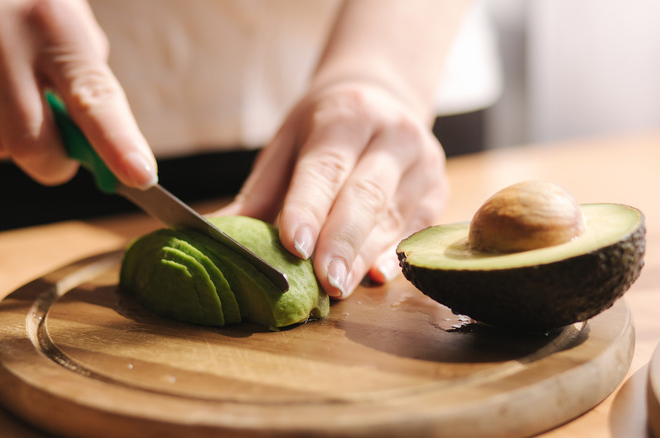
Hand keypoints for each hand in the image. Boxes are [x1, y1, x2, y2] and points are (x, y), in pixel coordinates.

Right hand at [0, 0, 155, 187]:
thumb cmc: (39, 7)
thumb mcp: (74, 29)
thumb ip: (88, 86)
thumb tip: (102, 151)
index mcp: (53, 27)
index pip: (92, 101)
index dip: (118, 145)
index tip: (141, 176)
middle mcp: (3, 44)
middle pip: (31, 144)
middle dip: (56, 164)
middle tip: (67, 154)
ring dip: (22, 141)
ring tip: (24, 98)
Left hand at [215, 81, 448, 297]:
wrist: (383, 98)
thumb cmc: (326, 127)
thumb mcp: (288, 142)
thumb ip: (262, 192)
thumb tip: (220, 237)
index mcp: (347, 116)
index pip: (326, 166)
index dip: (309, 207)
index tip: (293, 245)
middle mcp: (392, 134)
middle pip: (366, 195)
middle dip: (342, 242)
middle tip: (323, 282)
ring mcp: (423, 162)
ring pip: (393, 216)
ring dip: (364, 256)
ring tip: (339, 288)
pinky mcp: (439, 188)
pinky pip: (417, 228)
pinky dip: (394, 254)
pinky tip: (376, 275)